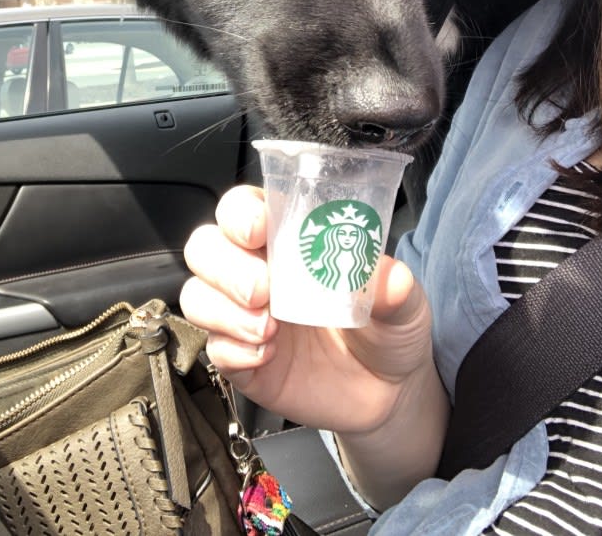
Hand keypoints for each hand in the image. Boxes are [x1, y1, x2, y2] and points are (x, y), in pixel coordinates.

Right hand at [181, 185, 435, 435]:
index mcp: (288, 239)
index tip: (257, 229)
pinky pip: (214, 348)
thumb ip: (396, 288)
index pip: (242, 208)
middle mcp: (257, 270)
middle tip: (263, 290)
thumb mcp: (404, 304)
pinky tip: (266, 356)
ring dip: (223, 310)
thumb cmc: (387, 327)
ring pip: (197, 296)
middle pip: (205, 247)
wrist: (388, 393)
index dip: (239, 212)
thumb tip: (391, 277)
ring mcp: (243, 316)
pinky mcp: (241, 360)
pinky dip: (234, 350)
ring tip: (268, 329)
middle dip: (225, 265)